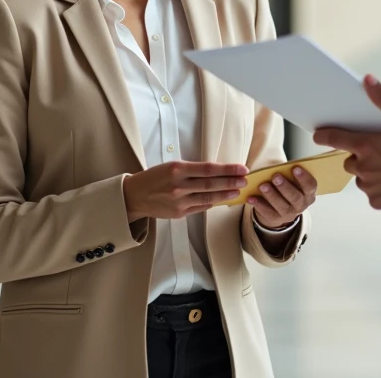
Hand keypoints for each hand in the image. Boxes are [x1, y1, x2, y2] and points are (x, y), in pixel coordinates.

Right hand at [122, 161, 248, 221]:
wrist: (135, 195)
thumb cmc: (155, 177)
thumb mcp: (172, 167)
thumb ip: (192, 170)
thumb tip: (216, 172)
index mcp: (178, 169)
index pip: (209, 169)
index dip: (227, 169)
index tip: (241, 168)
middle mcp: (179, 186)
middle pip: (211, 183)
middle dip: (231, 182)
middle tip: (245, 180)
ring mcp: (179, 201)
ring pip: (208, 197)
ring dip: (225, 194)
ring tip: (238, 191)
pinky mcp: (179, 213)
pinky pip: (200, 207)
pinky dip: (212, 203)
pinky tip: (221, 199)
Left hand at [249, 166, 318, 228]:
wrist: (280, 207)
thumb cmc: (287, 187)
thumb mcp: (291, 180)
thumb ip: (288, 174)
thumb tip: (277, 166)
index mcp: (308, 193)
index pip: (310, 186)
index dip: (304, 177)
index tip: (295, 168)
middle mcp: (301, 205)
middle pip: (295, 197)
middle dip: (285, 186)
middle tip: (276, 177)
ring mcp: (289, 214)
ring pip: (282, 206)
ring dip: (271, 195)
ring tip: (262, 186)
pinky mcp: (276, 219)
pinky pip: (268, 213)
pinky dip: (259, 205)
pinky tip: (251, 198)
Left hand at [313, 75, 380, 213]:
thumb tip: (367, 79)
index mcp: (367, 146)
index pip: (334, 138)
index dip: (324, 135)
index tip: (318, 134)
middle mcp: (363, 168)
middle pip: (350, 159)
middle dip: (361, 155)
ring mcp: (369, 187)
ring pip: (362, 177)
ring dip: (371, 172)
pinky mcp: (377, 202)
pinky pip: (373, 193)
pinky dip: (380, 188)